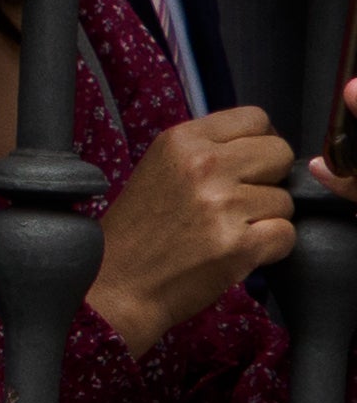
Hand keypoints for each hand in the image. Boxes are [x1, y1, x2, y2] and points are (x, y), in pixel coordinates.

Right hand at [93, 106, 295, 351]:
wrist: (116, 284)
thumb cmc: (138, 231)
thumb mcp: (159, 169)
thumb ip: (205, 152)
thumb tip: (260, 149)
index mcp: (180, 141)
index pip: (255, 119)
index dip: (259, 144)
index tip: (248, 166)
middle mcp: (202, 166)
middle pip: (279, 154)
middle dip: (269, 179)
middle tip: (241, 202)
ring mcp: (221, 205)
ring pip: (285, 200)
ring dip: (266, 219)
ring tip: (227, 231)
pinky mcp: (238, 244)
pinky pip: (286, 234)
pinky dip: (269, 248)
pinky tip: (237, 251)